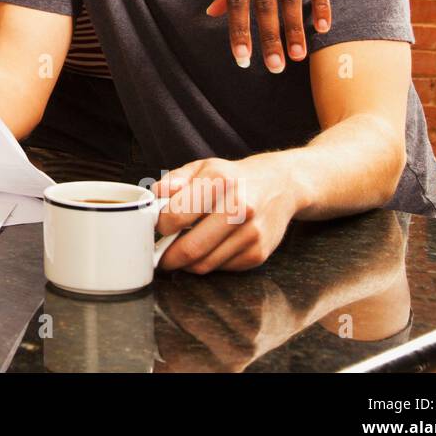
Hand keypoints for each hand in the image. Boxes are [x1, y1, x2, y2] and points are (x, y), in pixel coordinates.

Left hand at [152, 153, 302, 273]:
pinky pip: (221, 268)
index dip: (159, 226)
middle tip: (159, 254)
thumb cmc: (233, 178)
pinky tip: (207, 249)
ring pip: (204, 264)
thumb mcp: (202, 167)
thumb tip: (155, 195)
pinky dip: (207, 263)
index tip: (155, 227)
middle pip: (190, 247)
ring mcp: (251, 233)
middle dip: (167, 256)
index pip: (176, 214)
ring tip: (180, 250)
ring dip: (185, 263)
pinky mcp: (258, 253)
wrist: (279, 186)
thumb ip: (175, 180)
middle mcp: (239, 208)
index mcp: (220, 181)